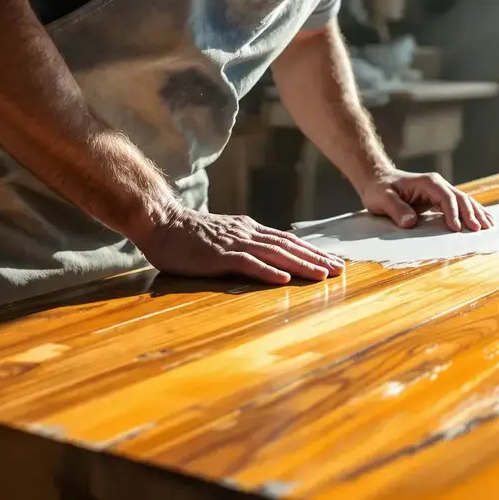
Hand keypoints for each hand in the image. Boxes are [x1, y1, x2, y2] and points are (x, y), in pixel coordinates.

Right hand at [135, 206, 344, 284]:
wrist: (159, 221)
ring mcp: (233, 243)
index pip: (287, 240)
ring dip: (301, 264)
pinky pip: (247, 263)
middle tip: (339, 269)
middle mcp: (247, 233)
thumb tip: (265, 258)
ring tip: (322, 275)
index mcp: (249, 230)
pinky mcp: (218, 255)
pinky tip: (284, 278)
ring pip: (274, 253)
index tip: (332, 261)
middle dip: (316, 258)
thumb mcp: (222, 237)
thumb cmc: (186, 235)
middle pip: (288, 246)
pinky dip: (267, 271)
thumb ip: (243, 245)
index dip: (311, 251)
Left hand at [358, 168, 494, 231]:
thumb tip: (411, 222)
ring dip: (477, 213)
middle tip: (481, 230)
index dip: (453, 213)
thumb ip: (396, 209)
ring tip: (489, 226)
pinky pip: (459, 205)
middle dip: (472, 213)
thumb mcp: (382, 199)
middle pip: (460, 198)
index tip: (457, 229)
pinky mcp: (439, 198)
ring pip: (464, 200)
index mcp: (428, 183)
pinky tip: (483, 220)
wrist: (377, 180)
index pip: (446, 197)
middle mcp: (438, 184)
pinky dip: (472, 212)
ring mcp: (440, 190)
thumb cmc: (379, 189)